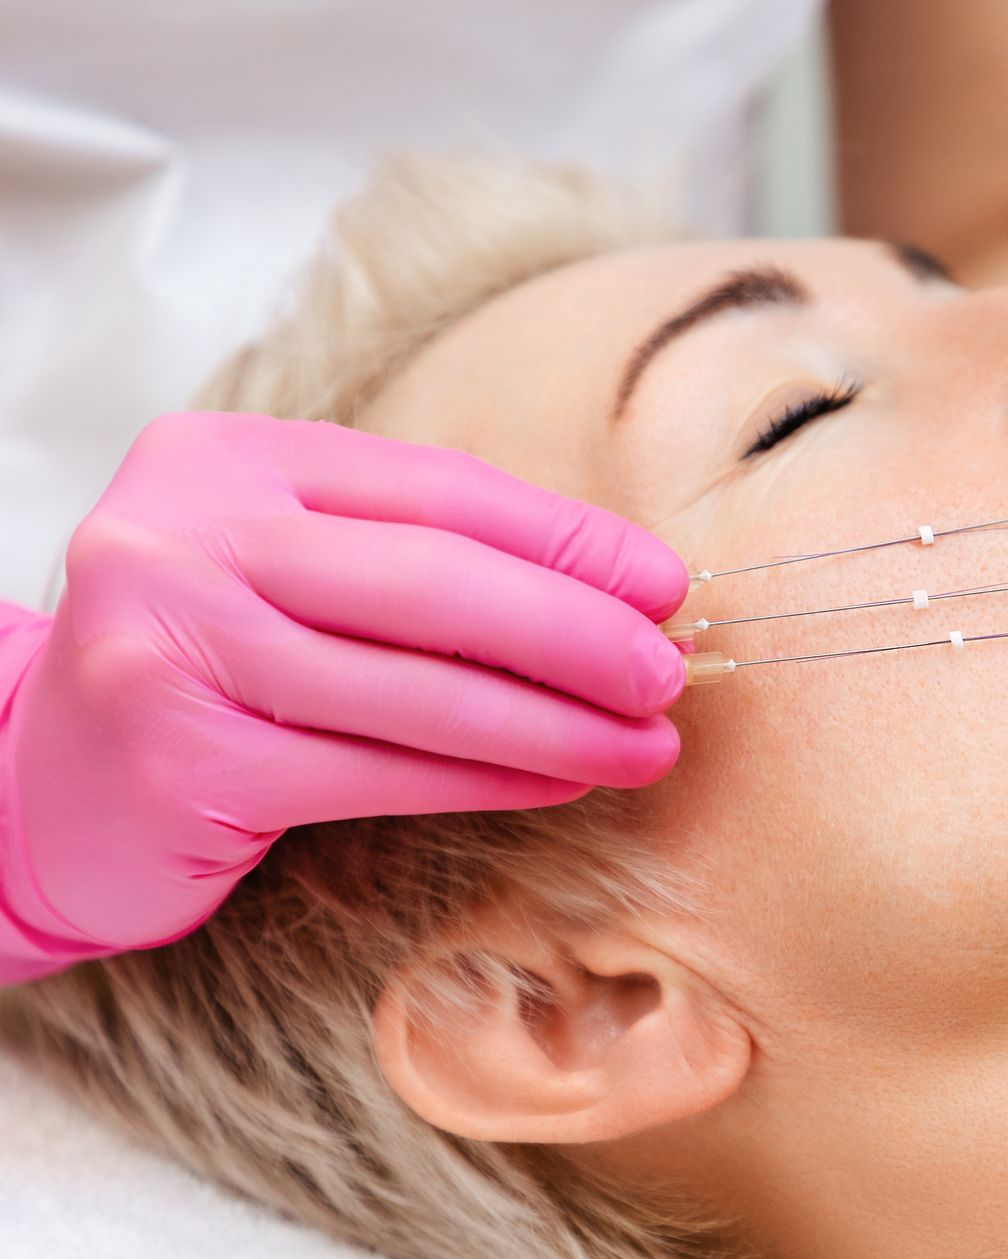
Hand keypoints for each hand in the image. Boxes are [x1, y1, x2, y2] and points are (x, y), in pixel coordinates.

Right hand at [1, 412, 688, 965]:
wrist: (35, 780)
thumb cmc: (206, 663)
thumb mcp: (291, 570)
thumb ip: (415, 555)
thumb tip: (614, 590)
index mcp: (224, 456)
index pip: (436, 488)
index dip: (567, 540)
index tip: (664, 583)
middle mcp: (183, 534)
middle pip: (433, 578)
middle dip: (576, 630)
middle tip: (670, 672)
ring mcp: (169, 646)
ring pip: (416, 687)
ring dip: (554, 723)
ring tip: (644, 745)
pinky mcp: (182, 759)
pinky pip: (377, 771)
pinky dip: (486, 778)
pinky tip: (559, 780)